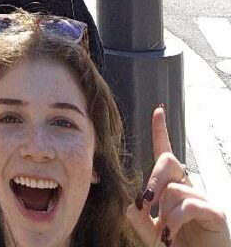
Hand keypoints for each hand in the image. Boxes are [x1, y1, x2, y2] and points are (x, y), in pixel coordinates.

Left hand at [127, 106, 229, 246]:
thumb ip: (139, 220)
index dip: (161, 132)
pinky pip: (189, 204)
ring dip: (165, 213)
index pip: (165, 154)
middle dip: (153, 179)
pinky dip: (176, 220)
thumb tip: (130, 204)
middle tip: (146, 201)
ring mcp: (204, 199)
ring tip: (166, 233)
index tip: (158, 111)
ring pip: (175, 189)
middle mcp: (189, 188)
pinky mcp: (215, 213)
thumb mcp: (152, 235)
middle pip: (169, 162)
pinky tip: (172, 233)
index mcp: (173, 188)